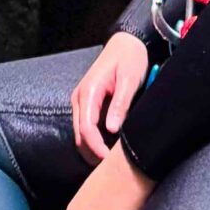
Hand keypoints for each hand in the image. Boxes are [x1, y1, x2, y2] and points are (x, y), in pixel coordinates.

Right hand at [70, 31, 150, 161]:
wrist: (127, 42)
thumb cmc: (130, 57)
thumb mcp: (129, 79)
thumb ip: (120, 103)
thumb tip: (111, 130)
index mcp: (88, 92)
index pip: (86, 130)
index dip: (96, 148)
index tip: (109, 161)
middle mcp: (80, 98)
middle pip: (79, 136)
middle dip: (93, 153)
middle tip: (112, 167)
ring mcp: (82, 102)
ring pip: (81, 135)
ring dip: (93, 149)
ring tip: (112, 159)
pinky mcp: (87, 104)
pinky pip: (86, 128)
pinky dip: (95, 140)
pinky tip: (110, 146)